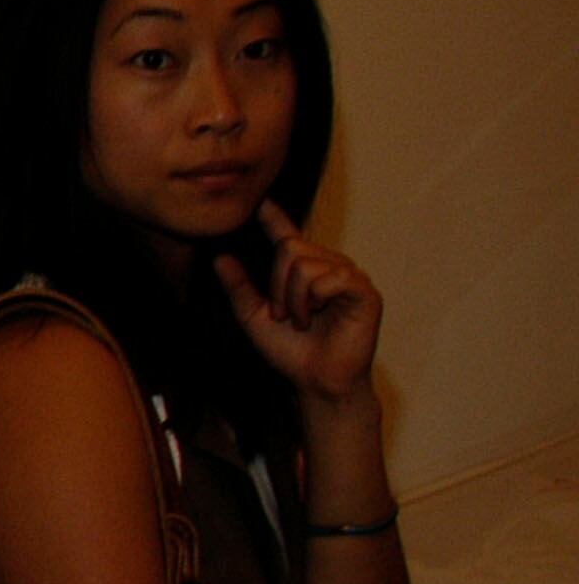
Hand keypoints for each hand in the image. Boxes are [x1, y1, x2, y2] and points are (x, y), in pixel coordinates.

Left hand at [216, 202, 381, 406]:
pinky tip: (318, 317)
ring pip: (306, 263)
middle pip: (291, 248)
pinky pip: (330, 277)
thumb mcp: (254, 317)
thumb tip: (219, 258)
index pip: (288, 237)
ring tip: (303, 320)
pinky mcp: (365, 291)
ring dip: (293, 297)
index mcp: (304, 273)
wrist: (314, 381)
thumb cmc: (290, 352)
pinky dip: (314, 299)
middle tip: (285, 315)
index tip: (261, 201)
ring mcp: (350, 277)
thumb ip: (238, 288)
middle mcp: (329, 268)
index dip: (274, 218)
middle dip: (276, 285)